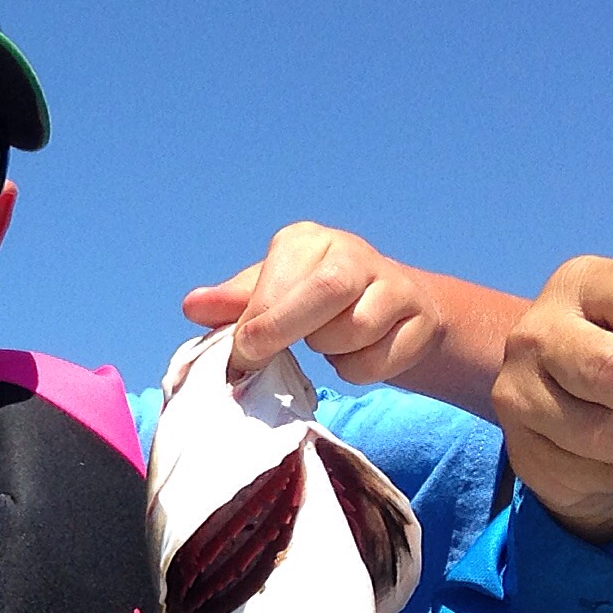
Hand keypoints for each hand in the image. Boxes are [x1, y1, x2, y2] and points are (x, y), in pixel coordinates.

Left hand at [183, 221, 452, 384]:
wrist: (395, 312)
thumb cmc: (313, 304)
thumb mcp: (268, 297)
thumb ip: (233, 303)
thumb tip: (192, 306)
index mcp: (305, 242)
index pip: (277, 281)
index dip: (256, 323)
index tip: (240, 354)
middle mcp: (351, 252)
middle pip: (326, 290)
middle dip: (287, 330)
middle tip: (261, 360)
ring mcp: (392, 282)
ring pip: (354, 330)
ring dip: (331, 351)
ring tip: (328, 342)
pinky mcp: (419, 318)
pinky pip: (378, 361)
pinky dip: (359, 370)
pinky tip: (359, 354)